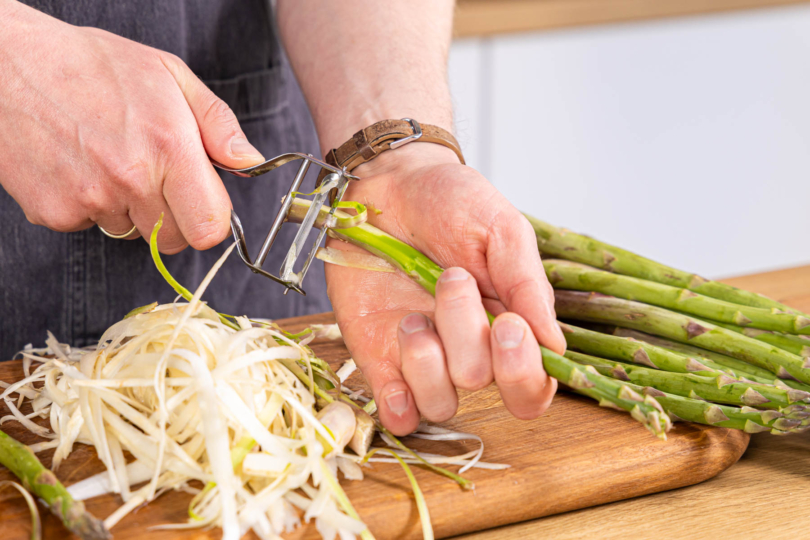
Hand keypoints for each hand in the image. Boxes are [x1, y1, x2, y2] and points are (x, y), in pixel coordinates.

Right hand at [0, 1, 263, 252]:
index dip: (211, 219)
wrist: (5, 64)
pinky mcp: (54, 213)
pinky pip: (91, 226)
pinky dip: (90, 206)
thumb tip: (249, 162)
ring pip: (132, 234)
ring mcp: (89, 200)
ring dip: (130, 209)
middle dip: (173, 216)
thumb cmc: (91, 64)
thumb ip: (218, 124)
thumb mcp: (169, 75)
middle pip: (172, 240)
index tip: (203, 203)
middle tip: (155, 175)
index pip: (209, 228)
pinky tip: (80, 166)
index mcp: (169, 148)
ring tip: (111, 159)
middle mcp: (130, 180)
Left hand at [326, 143, 566, 435]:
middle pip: (482, 383)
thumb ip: (527, 285)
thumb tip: (555, 346)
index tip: (507, 322)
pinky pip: (396, 413)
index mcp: (508, 325)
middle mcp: (468, 352)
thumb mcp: (501, 228)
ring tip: (413, 314)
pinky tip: (395, 377)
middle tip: (452, 280)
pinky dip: (398, 406)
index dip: (523, 369)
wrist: (386, 183)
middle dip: (466, 334)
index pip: (532, 387)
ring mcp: (423, 360)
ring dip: (426, 359)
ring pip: (439, 404)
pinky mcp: (379, 360)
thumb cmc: (449, 201)